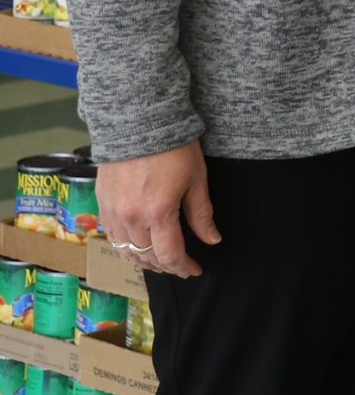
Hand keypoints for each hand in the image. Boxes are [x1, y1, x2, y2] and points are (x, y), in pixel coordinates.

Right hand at [97, 143, 219, 278]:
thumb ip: (201, 214)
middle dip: (166, 266)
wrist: (138, 124)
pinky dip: (126, 247)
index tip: (195, 270)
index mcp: (158, 213)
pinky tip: (138, 245)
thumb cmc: (174, 149)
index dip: (184, 267)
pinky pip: (112, 237)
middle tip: (181, 266)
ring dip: (144, 260)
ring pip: (125, 251)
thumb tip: (213, 240)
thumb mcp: (197, 180)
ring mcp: (113, 212)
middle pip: (146, 257)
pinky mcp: (102, 204)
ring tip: (160, 260)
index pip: (170, 255)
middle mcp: (131, 218)